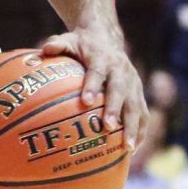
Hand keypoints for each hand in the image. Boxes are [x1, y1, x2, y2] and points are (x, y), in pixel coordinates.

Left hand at [39, 26, 147, 147]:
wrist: (108, 38)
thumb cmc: (83, 45)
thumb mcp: (69, 40)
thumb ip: (58, 45)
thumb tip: (44, 50)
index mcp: (102, 58)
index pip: (97, 72)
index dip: (92, 86)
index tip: (85, 101)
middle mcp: (121, 71)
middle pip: (120, 91)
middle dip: (115, 109)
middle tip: (107, 127)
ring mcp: (133, 83)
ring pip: (136, 106)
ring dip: (133, 127)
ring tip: (127, 148)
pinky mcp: (139, 93)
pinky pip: (143, 114)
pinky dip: (140, 131)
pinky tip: (132, 150)